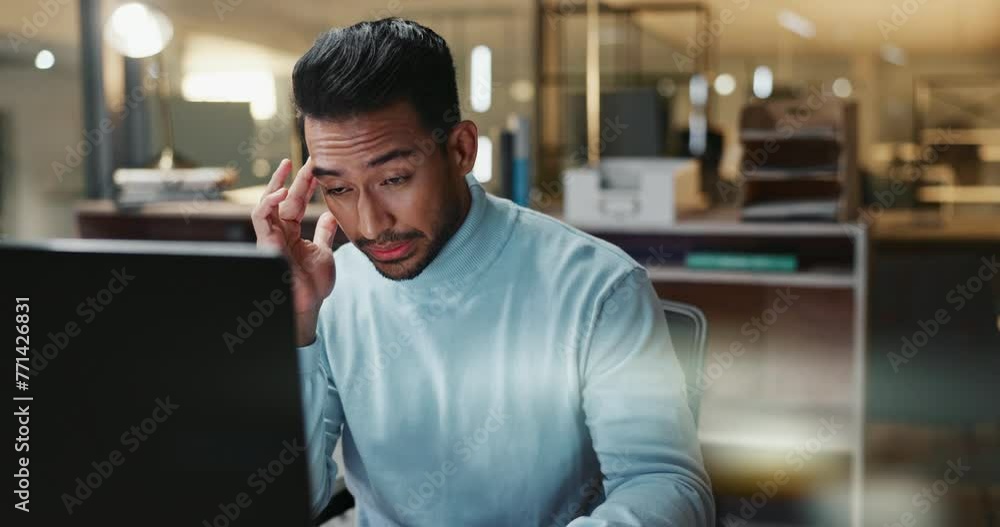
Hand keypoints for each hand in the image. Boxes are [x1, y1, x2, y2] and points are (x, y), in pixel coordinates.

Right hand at [250, 158, 336, 345]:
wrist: (308, 306)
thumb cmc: (313, 285)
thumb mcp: (324, 252)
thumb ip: (324, 233)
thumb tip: (331, 216)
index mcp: (291, 232)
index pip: (296, 201)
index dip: (305, 183)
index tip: (317, 166)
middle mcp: (279, 232)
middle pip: (282, 198)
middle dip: (293, 177)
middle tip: (306, 159)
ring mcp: (270, 237)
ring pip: (265, 203)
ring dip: (276, 183)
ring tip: (288, 167)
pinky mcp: (265, 244)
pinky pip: (260, 218)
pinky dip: (267, 203)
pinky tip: (281, 193)